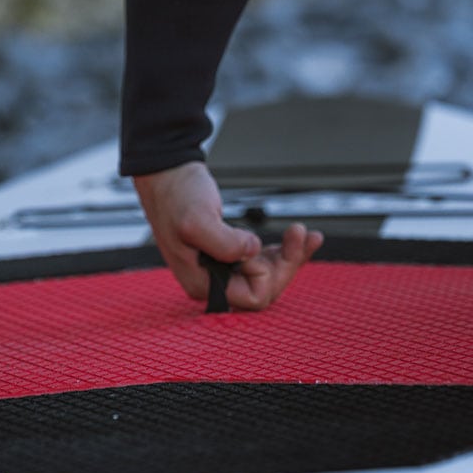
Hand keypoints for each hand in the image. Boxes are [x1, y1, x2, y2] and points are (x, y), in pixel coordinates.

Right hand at [133, 161, 323, 309]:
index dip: (265, 274)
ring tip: (304, 233)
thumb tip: (252, 252)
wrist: (168, 174)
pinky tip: (301, 236)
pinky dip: (286, 249)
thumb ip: (224, 243)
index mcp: (203, 282)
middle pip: (265, 288)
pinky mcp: (232, 253)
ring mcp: (223, 268)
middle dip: (287, 263)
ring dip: (291, 255)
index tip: (260, 245)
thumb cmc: (176, 196)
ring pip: (269, 275)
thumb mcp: (197, 220)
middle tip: (299, 233)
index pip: (251, 298)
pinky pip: (265, 261)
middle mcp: (213, 281)